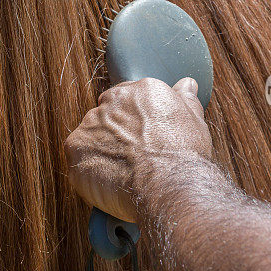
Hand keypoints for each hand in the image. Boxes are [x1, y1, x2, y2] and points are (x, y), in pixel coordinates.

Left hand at [64, 77, 211, 221]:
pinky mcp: (75, 147)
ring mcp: (91, 123)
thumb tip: (186, 85)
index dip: (134, 121)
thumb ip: (185, 100)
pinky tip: (108, 181)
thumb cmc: (184, 158)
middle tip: (131, 157)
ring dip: (101, 151)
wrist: (169, 186)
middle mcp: (114, 101)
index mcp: (142, 91)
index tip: (140, 137)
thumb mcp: (194, 122)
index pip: (129, 99)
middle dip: (115, 134)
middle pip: (107, 114)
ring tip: (121, 173)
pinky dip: (88, 170)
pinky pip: (78, 158)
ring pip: (91, 135)